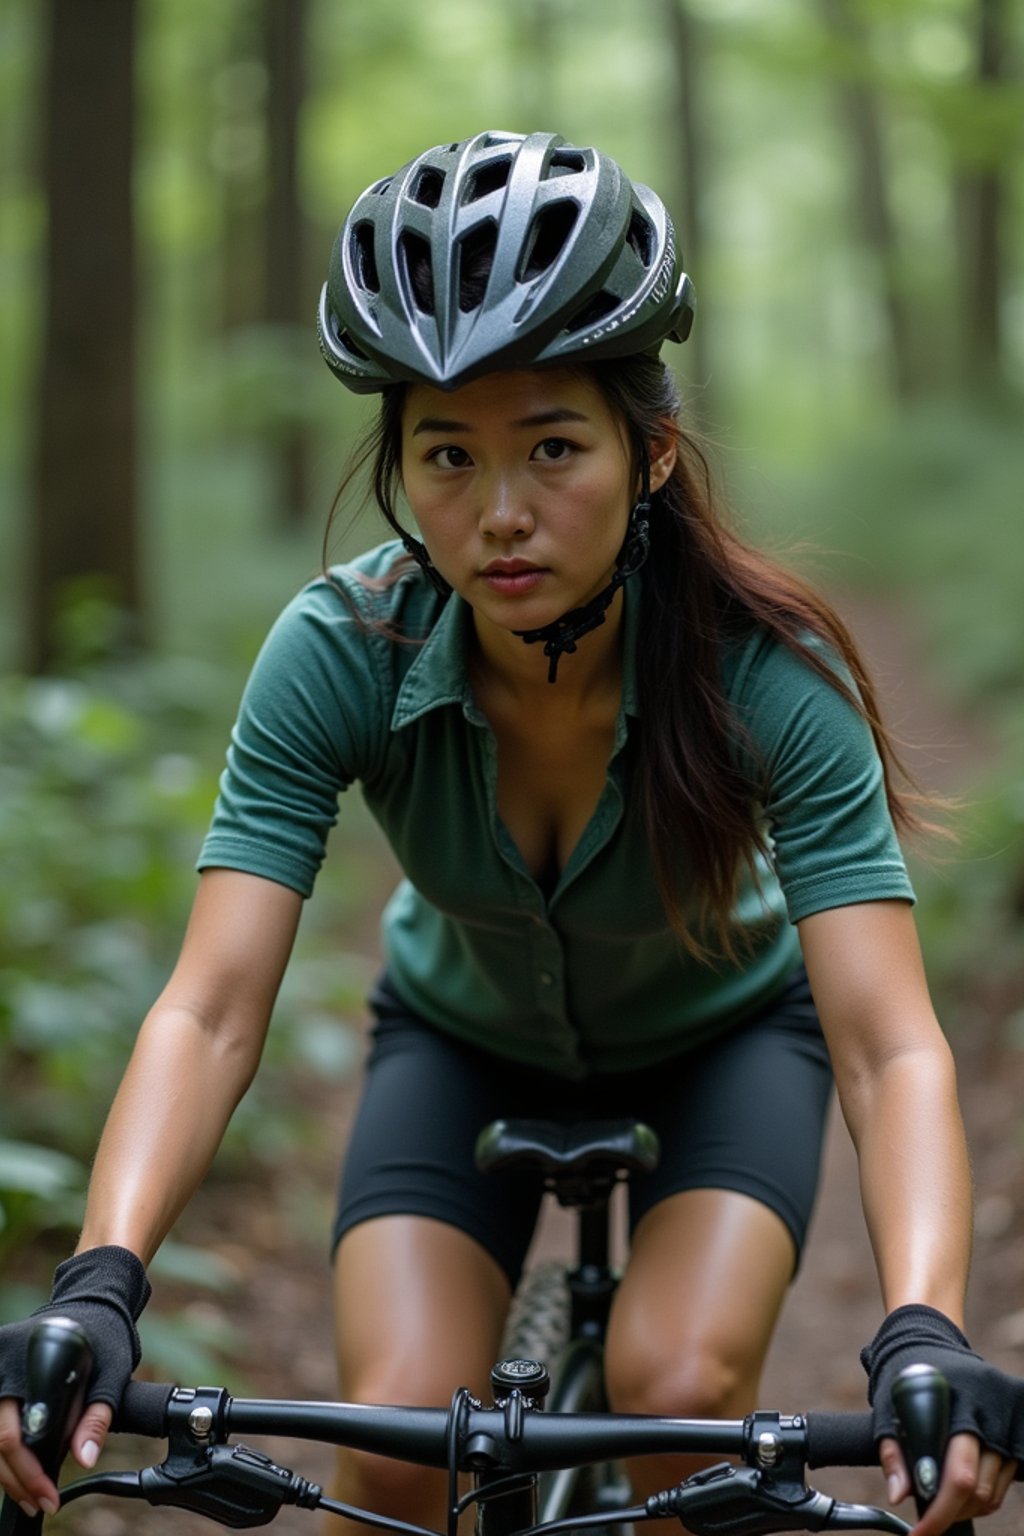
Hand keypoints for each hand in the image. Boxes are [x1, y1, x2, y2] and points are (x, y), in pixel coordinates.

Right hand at [0, 1245, 149, 1512]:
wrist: (93, 1304)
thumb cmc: (104, 1335)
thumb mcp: (111, 1373)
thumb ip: (97, 1415)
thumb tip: (85, 1458)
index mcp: (24, 1360)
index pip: (12, 1432)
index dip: (28, 1471)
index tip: (48, 1495)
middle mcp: (1, 1362)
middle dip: (18, 1478)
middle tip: (41, 1503)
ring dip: (8, 1470)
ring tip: (31, 1494)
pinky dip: (6, 1449)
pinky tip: (20, 1469)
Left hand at [863, 1304, 1023, 1531]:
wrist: (928, 1340)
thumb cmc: (904, 1374)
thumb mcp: (887, 1406)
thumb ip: (893, 1452)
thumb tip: (898, 1496)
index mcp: (959, 1403)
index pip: (958, 1476)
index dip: (940, 1512)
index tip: (920, 1534)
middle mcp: (993, 1410)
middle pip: (978, 1490)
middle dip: (950, 1512)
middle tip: (927, 1515)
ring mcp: (1011, 1417)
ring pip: (994, 1491)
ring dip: (966, 1505)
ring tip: (940, 1493)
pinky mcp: (1021, 1422)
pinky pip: (1006, 1479)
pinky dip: (983, 1492)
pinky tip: (960, 1481)